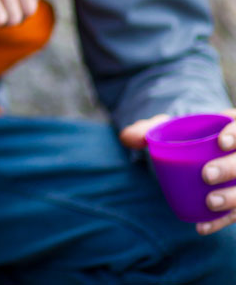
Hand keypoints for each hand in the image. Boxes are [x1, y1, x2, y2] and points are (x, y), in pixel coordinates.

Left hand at [120, 110, 235, 235]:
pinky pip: (234, 213)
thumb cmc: (179, 137)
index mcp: (228, 127)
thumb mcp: (162, 129)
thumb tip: (128, 138)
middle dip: (230, 168)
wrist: (188, 155)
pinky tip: (202, 226)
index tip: (221, 142)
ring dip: (232, 198)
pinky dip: (220, 221)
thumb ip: (144, 130)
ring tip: (210, 203)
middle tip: (207, 175)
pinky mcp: (235, 199)